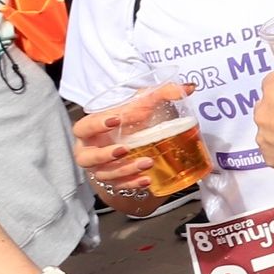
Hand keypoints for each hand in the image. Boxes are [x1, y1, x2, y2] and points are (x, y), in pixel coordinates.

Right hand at [71, 83, 188, 199]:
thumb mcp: (143, 103)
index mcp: (90, 130)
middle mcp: (90, 151)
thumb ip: (163, 92)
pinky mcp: (113, 180)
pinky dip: (133, 184)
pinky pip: (119, 186)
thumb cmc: (130, 118)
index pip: (84, 128)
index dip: (96, 125)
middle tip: (125, 149)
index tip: (116, 120)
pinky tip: (147, 180)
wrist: (133, 138)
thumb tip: (189, 87)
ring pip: (106, 173)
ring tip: (147, 163)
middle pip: (87, 158)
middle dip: (105, 155)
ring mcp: (100, 167)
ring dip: (126, 170)